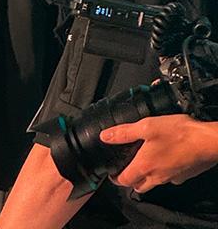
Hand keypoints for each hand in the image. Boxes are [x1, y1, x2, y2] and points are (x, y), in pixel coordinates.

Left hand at [101, 114, 217, 192]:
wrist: (209, 141)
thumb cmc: (179, 134)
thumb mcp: (146, 127)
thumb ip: (124, 133)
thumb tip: (105, 136)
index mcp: (144, 166)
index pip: (124, 181)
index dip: (115, 177)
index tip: (112, 172)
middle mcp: (157, 176)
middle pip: (138, 186)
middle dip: (130, 180)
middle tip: (126, 169)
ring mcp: (172, 178)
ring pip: (154, 184)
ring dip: (146, 178)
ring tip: (143, 163)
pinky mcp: (184, 175)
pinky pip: (170, 178)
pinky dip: (164, 172)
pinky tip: (164, 159)